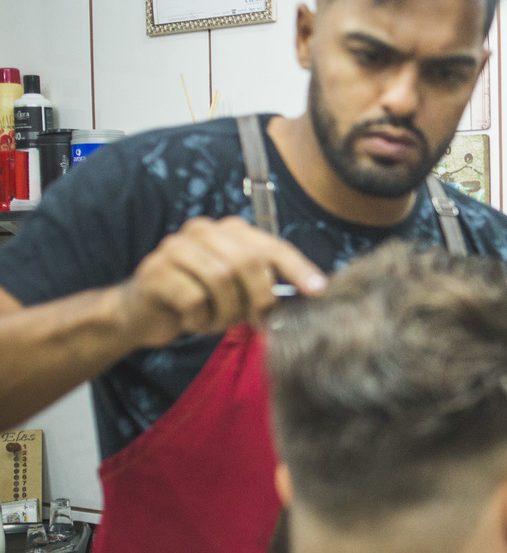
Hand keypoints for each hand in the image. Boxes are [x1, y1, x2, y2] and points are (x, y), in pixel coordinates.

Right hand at [118, 216, 325, 347]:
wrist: (143, 314)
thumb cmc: (200, 300)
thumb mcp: (239, 292)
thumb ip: (265, 286)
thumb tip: (307, 296)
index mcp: (229, 230)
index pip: (271, 246)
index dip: (297, 268)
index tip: (318, 290)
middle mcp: (203, 231)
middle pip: (247, 261)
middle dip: (260, 297)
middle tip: (259, 322)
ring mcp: (175, 248)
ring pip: (221, 279)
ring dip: (226, 312)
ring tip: (218, 322)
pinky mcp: (156, 272)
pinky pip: (193, 299)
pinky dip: (200, 319)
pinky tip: (194, 322)